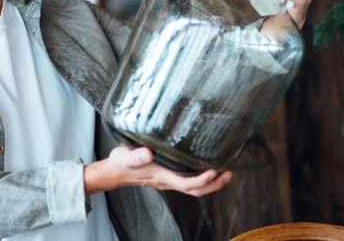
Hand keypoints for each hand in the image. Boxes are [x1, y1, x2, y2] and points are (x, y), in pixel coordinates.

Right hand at [85, 146, 232, 196]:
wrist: (114, 171)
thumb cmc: (120, 163)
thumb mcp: (125, 156)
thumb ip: (136, 155)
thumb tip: (148, 152)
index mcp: (161, 176)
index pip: (186, 183)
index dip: (202, 180)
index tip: (214, 172)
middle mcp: (168, 181)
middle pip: (196, 190)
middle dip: (214, 185)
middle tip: (229, 174)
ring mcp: (169, 180)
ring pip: (194, 187)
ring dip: (211, 183)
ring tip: (226, 172)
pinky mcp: (168, 175)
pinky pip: (189, 181)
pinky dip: (201, 177)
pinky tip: (207, 167)